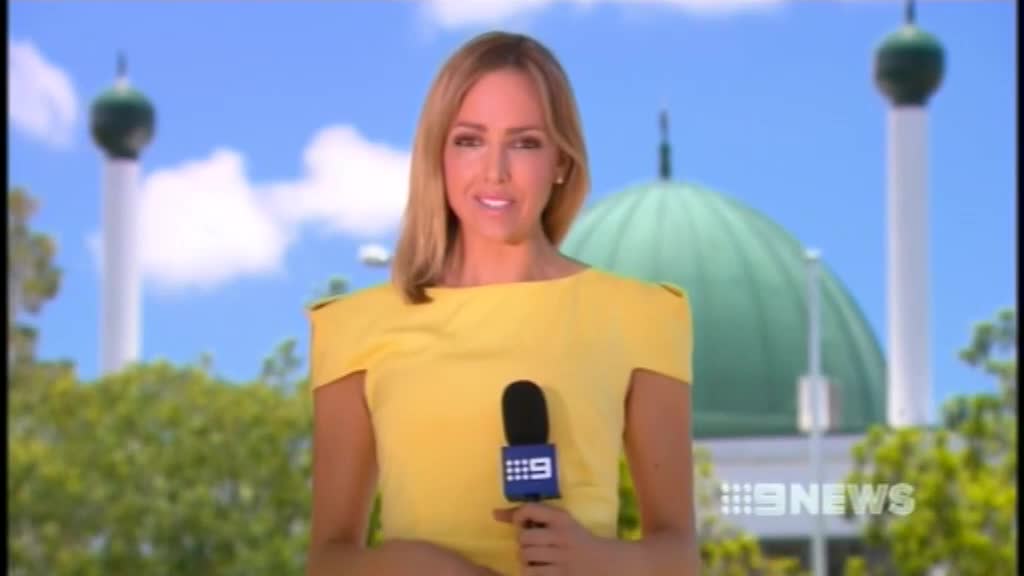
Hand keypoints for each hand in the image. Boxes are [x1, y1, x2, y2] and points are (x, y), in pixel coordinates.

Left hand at [492, 503, 609, 575]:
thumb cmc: (574, 539)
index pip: (530, 509)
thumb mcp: (559, 522)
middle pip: (523, 538)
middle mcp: (561, 536)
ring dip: (526, 560)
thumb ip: (529, 515)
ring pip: (525, 557)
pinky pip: (531, 574)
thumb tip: (494, 513)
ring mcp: (562, 558)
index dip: (518, 517)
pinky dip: (530, 572)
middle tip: (532, 546)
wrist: (604, 563)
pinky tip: (539, 570)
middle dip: (523, 544)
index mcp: (562, 519)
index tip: (523, 525)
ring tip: (536, 559)